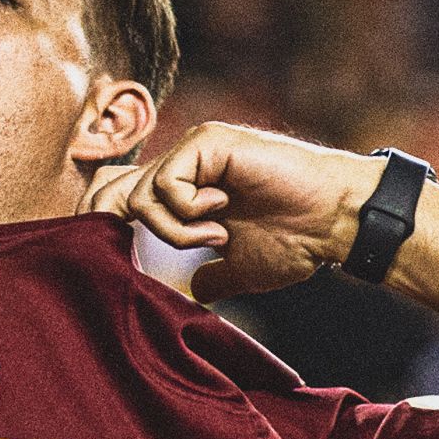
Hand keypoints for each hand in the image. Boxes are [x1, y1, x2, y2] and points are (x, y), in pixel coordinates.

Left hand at [79, 122, 384, 301]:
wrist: (334, 222)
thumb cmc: (296, 241)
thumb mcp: (240, 268)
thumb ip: (210, 277)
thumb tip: (191, 295)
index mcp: (185, 191)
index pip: (118, 198)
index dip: (103, 225)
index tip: (117, 263)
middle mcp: (183, 166)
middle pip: (110, 187)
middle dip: (114, 225)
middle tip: (144, 253)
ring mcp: (194, 152)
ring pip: (142, 194)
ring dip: (175, 230)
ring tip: (217, 237)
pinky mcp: (208, 143)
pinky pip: (168, 183)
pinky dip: (188, 211)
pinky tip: (222, 213)